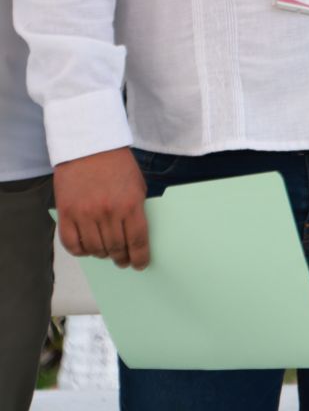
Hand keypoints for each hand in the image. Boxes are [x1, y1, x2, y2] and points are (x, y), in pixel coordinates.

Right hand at [54, 147, 149, 268]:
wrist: (88, 146)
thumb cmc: (117, 164)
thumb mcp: (137, 185)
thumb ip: (136, 210)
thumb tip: (136, 236)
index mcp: (130, 204)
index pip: (137, 241)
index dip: (140, 257)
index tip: (140, 264)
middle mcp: (108, 212)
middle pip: (116, 248)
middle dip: (122, 258)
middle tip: (123, 261)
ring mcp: (85, 214)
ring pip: (95, 249)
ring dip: (103, 255)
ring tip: (107, 254)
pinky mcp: (66, 213)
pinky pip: (72, 244)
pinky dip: (81, 251)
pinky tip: (88, 249)